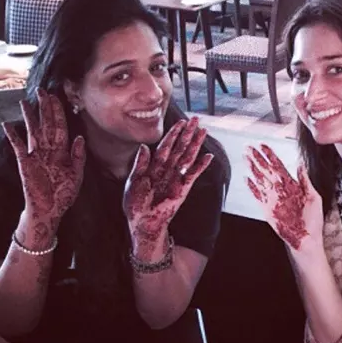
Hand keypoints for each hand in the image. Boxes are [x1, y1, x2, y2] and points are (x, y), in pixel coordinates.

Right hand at [2, 89, 85, 225]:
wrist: (50, 209)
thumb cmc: (64, 194)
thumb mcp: (76, 175)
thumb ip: (78, 157)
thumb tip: (79, 137)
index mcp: (62, 152)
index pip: (61, 127)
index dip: (58, 113)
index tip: (56, 98)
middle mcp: (49, 150)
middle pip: (47, 125)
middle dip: (45, 109)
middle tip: (42, 91)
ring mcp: (36, 155)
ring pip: (33, 132)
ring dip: (30, 118)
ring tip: (26, 103)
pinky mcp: (25, 163)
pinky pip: (18, 147)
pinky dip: (14, 136)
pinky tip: (8, 125)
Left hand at [123, 117, 212, 254]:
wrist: (143, 222)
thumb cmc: (135, 204)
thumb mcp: (133, 181)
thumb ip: (140, 164)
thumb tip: (144, 147)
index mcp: (154, 167)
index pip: (166, 146)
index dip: (173, 133)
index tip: (180, 122)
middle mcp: (167, 170)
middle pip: (180, 147)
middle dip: (188, 133)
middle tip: (196, 120)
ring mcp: (176, 178)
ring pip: (188, 156)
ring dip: (196, 144)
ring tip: (203, 131)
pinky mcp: (183, 188)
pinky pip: (193, 174)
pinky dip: (201, 166)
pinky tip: (208, 157)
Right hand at [245, 144, 322, 250]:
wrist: (306, 239)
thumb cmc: (313, 221)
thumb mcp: (314, 198)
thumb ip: (306, 181)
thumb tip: (300, 165)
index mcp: (292, 185)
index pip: (278, 166)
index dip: (270, 155)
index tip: (263, 145)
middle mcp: (281, 190)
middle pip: (266, 170)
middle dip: (257, 159)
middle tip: (248, 148)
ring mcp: (273, 199)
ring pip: (260, 180)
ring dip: (252, 169)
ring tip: (245, 158)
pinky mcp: (267, 209)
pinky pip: (257, 196)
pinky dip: (252, 188)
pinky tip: (247, 179)